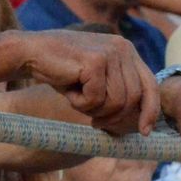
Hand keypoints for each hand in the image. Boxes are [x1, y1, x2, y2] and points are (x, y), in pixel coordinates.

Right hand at [20, 30, 159, 136]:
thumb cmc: (62, 71)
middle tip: (94, 121)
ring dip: (94, 110)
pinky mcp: (95, 61)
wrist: (30, 53)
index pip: (150, 85)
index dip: (149, 111)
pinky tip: (69, 90)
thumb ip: (118, 92)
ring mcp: (110, 52)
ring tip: (77, 98)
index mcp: (127, 51)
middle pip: (134, 98)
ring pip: (116, 102)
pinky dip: (80, 103)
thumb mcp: (96, 82)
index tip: (144, 132)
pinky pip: (96, 99)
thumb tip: (140, 125)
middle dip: (115, 117)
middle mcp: (123, 48)